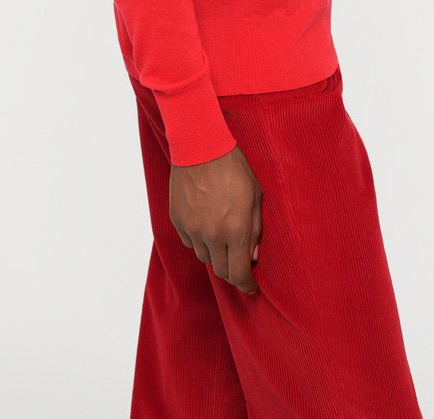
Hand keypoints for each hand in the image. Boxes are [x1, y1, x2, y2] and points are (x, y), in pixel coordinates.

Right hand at [169, 144, 262, 294]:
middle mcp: (213, 235)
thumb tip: (253, 255)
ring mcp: (193, 229)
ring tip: (222, 235)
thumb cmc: (233, 167)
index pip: (239, 274)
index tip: (251, 287)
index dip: (246, 285)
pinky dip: (199, 239)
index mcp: (236, 231)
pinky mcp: (178, 221)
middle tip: (238, 262)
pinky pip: (190, 241)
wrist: (200, 147)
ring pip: (204, 257)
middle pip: (221, 271)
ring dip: (215, 253)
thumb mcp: (255, 196)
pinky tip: (206, 222)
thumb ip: (255, 229)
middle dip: (232, 271)